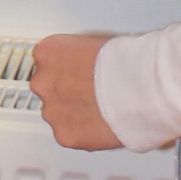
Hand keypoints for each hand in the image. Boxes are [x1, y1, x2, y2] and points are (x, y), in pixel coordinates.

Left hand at [29, 33, 119, 149]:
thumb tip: (82, 66)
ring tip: (99, 108)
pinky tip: (100, 123)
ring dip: (72, 112)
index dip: (65, 67)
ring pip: (57, 113)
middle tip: (89, 90)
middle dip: (65, 91)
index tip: (76, 71)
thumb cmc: (123, 61)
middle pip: (48, 87)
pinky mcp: (64, 136)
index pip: (45, 60)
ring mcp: (51, 111)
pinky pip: (68, 134)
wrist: (137, 88)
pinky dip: (81, 132)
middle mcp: (43, 82)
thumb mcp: (93, 43)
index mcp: (48, 52)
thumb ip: (77, 57)